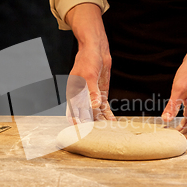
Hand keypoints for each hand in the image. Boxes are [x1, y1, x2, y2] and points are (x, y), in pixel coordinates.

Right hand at [65, 3, 115, 123]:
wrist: (96, 49)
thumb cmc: (87, 59)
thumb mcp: (89, 75)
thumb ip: (91, 92)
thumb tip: (94, 106)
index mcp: (73, 93)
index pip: (73, 113)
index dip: (77, 124)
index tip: (82, 134)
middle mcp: (81, 98)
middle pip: (84, 116)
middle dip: (90, 126)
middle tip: (98, 137)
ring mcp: (91, 97)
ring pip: (95, 114)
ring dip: (100, 123)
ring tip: (107, 133)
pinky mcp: (100, 95)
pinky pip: (104, 108)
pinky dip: (108, 115)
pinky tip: (113, 122)